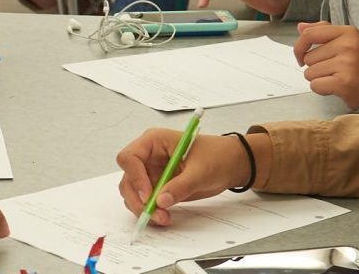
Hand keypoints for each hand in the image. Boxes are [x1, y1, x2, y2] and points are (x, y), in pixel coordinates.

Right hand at [116, 130, 248, 227]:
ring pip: (133, 194)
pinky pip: (145, 202)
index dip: (135, 177)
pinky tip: (165, 217)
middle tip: (154, 214)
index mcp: (155, 141)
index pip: (130, 158)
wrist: (230, 164)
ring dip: (144, 209)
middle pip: (128, 180)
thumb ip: (181, 185)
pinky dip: (151, 212)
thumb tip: (161, 201)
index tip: (149, 195)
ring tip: (164, 218)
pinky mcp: (158, 187)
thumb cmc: (217, 156)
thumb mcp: (201, 170)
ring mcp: (152, 172)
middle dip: (138, 200)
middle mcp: (149, 157)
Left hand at [294, 22, 358, 109]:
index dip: (299, 47)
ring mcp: (347, 64)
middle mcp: (348, 46)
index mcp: (347, 32)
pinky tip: (334, 87)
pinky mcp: (344, 83)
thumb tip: (301, 27)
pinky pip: (315, 85)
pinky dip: (321, 89)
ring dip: (318, 79)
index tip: (301, 56)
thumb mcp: (346, 40)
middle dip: (315, 67)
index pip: (309, 34)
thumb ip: (323, 31)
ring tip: (335, 78)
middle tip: (333, 70)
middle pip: (308, 58)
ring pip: (310, 73)